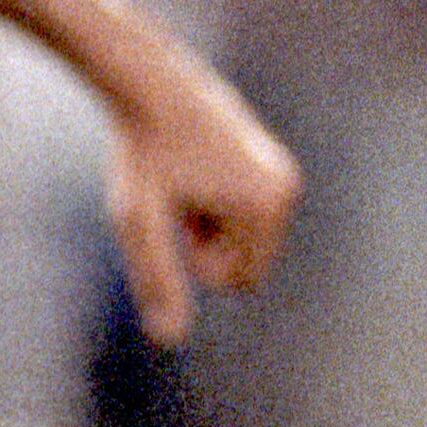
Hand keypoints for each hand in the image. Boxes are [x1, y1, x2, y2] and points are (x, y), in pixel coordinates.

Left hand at [99, 56, 300, 347]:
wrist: (152, 87)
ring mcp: (284, 174)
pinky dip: (220, 202)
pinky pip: (249, 212)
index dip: (196, 258)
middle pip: (249, 260)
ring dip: (211, 222)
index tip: (175, 213)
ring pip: (247, 236)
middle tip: (178, 195)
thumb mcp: (139, 223)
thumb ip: (158, 280)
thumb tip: (169, 340)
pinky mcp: (275, 162)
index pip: (239, 280)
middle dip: (208, 242)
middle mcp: (286, 190)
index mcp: (265, 208)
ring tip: (186, 178)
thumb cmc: (142, 155)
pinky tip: (196, 166)